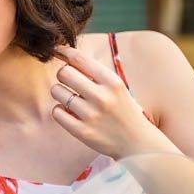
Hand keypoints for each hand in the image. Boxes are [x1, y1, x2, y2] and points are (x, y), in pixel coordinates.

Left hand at [49, 44, 176, 159]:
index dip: (63, 51)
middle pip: (64, 73)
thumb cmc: (123, 109)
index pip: (79, 58)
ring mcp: (92, 115)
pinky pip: (56, 112)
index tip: (56, 50)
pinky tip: (69, 113)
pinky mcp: (82, 132)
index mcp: (113, 82)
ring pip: (57, 91)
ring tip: (72, 99)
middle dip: (63, 75)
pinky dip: (59, 110)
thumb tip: (66, 53)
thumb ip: (95, 72)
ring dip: (60, 93)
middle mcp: (102, 97)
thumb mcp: (116, 87)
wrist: (137, 143)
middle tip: (69, 82)